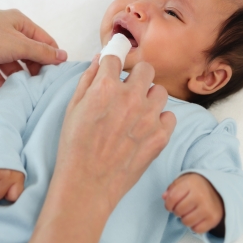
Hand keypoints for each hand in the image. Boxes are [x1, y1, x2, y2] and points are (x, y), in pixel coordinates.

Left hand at [0, 10, 66, 90]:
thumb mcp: (18, 44)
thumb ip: (41, 52)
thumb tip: (64, 56)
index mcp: (18, 22)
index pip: (43, 40)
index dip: (53, 56)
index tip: (59, 75)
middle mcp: (7, 33)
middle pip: (29, 54)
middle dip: (36, 70)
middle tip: (44, 88)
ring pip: (13, 66)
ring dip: (20, 79)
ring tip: (28, 94)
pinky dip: (3, 85)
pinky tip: (10, 96)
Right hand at [54, 56, 176, 210]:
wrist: (87, 184)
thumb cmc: (75, 147)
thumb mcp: (73, 108)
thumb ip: (87, 80)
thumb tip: (100, 60)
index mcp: (105, 88)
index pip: (116, 57)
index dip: (113, 63)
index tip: (113, 69)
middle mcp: (130, 98)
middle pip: (145, 69)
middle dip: (136, 76)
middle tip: (128, 90)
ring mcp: (148, 117)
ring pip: (159, 91)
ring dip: (149, 98)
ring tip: (137, 113)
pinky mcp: (160, 136)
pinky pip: (170, 116)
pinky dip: (159, 121)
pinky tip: (145, 129)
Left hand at [163, 173, 224, 234]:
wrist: (219, 191)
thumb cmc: (197, 186)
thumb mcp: (184, 181)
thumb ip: (172, 188)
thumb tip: (164, 197)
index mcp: (191, 183)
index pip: (172, 198)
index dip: (168, 204)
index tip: (170, 205)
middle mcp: (200, 195)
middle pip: (178, 211)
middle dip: (177, 211)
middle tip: (182, 208)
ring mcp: (208, 208)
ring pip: (186, 222)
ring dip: (185, 219)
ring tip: (189, 213)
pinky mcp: (213, 219)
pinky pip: (196, 229)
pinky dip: (194, 226)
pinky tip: (197, 218)